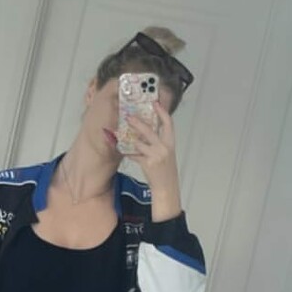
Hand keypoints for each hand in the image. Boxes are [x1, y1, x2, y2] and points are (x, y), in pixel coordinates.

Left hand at [128, 102, 180, 218]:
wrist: (167, 188)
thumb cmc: (165, 172)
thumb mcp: (166, 155)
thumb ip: (158, 144)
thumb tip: (144, 133)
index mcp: (170, 144)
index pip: (168, 124)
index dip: (162, 112)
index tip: (155, 103)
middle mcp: (164, 148)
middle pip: (150, 131)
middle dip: (138, 123)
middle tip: (129, 116)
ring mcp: (156, 156)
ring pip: (139, 143)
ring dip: (129, 139)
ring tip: (121, 134)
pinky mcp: (147, 164)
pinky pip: (133, 155)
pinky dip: (126, 152)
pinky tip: (121, 149)